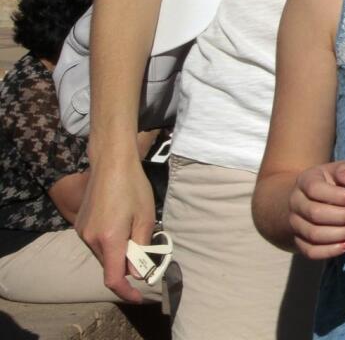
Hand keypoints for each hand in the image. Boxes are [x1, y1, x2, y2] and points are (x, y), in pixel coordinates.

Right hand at [77, 158, 155, 301]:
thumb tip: (138, 273)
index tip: (138, 298)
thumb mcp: (146, 217)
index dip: (125, 292)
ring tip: (134, 232)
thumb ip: (141, 247)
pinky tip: (121, 225)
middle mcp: (91, 239)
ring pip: (102, 255)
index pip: (112, 278)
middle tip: (145, 253)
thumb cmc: (133, 188)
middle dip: (126, 266)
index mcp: (109, 239)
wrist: (111, 164)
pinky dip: (110, 244)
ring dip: (118, 253)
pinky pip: (96, 244)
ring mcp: (82, 232)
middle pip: (108, 266)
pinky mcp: (80, 225)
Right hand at [288, 161, 344, 260]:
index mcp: (304, 182)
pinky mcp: (299, 241)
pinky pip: (310, 251)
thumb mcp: (337, 170)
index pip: (315, 189)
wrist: (308, 200)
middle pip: (316, 214)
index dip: (337, 196)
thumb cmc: (330, 182)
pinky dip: (329, 251)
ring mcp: (295, 224)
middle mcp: (296, 203)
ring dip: (341, 234)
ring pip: (314, 234)